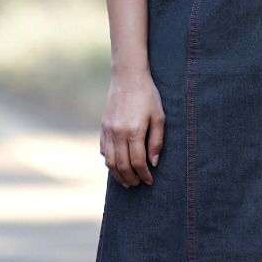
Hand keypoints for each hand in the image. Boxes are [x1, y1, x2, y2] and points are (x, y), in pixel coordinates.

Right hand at [101, 68, 164, 186]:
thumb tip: (153, 163)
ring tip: (127, 181)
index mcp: (134, 131)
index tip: (150, 181)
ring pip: (109, 161)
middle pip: (121, 165)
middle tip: (138, 184)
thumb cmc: (148, 96)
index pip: (137, 161)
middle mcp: (118, 133)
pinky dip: (109, 162)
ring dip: (118, 175)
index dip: (144, 174)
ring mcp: (108, 130)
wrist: (128, 77)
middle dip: (130, 178)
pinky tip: (117, 165)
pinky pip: (103, 150)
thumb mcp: (159, 116)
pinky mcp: (103, 127)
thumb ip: (156, 141)